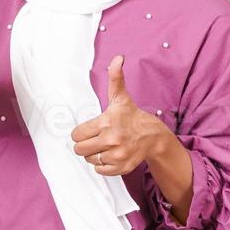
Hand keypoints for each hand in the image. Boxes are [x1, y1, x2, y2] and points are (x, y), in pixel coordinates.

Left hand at [71, 55, 168, 176]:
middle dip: (86, 145)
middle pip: (80, 149)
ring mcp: (117, 155)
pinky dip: (103, 165)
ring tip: (105, 146)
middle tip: (97, 139)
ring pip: (90, 160)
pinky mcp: (121, 167)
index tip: (92, 130)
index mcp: (106, 122)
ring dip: (95, 155)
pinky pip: (100, 170)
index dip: (82, 132)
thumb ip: (115, 78)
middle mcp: (111, 139)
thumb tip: (118, 59)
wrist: (153, 136)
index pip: (77, 134)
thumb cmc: (132, 117)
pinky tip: (111, 155)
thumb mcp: (121, 97)